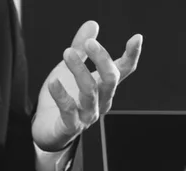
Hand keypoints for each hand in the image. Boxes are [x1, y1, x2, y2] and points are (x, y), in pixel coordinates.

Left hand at [32, 21, 142, 150]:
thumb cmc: (64, 98)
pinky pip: (69, 111)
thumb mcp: (70, 69)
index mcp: (104, 87)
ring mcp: (87, 116)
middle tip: (89, 43)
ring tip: (67, 53)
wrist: (48, 131)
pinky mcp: (70, 127)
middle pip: (110, 80)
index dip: (132, 55)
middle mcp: (101, 102)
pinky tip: (53, 82)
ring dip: (79, 71)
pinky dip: (61, 95)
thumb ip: (80, 49)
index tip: (136, 37)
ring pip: (90, 92)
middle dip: (102, 59)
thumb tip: (93, 24)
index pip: (124, 71)